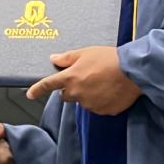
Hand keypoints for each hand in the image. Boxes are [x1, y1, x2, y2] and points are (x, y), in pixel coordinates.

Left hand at [26, 46, 141, 114]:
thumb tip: (53, 59)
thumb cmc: (109, 58)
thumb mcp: (85, 53)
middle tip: (86, 78)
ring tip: (103, 82)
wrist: (133, 71)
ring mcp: (90, 104)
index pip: (49, 85)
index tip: (30, 94)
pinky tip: (110, 90)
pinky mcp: (103, 111)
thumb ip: (67, 58)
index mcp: (70, 78)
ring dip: (87, 94)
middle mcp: (77, 94)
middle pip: (66, 96)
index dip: (38, 89)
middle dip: (72, 89)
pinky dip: (101, 100)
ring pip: (83, 101)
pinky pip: (98, 107)